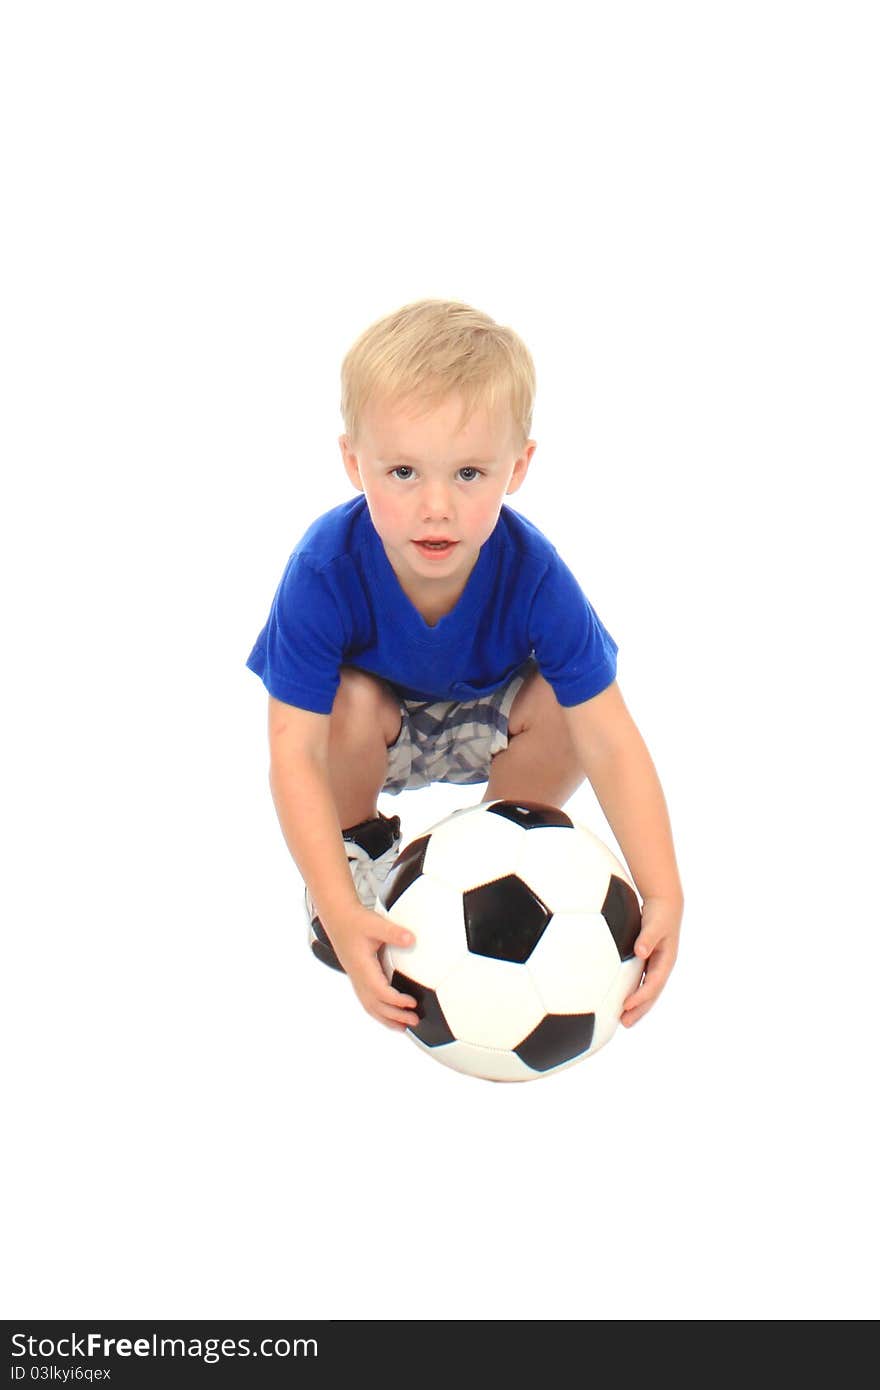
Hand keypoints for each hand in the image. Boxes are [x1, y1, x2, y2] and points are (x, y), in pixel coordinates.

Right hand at [326, 903, 420, 1032]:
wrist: (338, 917)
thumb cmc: (356, 920)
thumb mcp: (376, 924)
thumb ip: (394, 932)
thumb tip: (411, 940)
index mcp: (361, 966)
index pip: (379, 990)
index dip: (395, 1000)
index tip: (412, 1003)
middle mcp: (357, 976)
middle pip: (375, 1004)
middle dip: (394, 1016)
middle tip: (414, 1020)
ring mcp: (356, 978)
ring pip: (370, 1006)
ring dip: (386, 1018)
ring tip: (403, 1028)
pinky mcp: (358, 977)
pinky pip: (368, 1000)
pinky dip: (379, 1011)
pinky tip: (390, 1014)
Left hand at [620, 893, 682, 1026]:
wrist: (666, 903)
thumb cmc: (660, 913)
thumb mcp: (655, 923)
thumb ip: (647, 938)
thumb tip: (640, 952)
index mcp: (666, 960)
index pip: (653, 984)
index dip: (641, 996)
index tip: (626, 1006)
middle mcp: (662, 966)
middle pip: (651, 993)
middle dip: (640, 1009)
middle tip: (624, 1024)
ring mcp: (656, 965)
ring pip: (647, 990)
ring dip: (637, 1005)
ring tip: (623, 1019)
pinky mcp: (649, 961)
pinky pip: (641, 981)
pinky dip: (634, 992)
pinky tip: (623, 999)